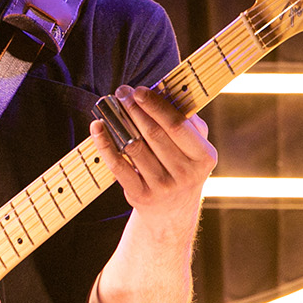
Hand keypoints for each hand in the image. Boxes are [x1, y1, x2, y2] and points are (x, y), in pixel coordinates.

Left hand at [90, 85, 216, 226]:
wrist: (173, 212)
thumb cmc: (182, 166)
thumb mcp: (195, 147)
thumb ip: (186, 120)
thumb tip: (164, 91)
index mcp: (204, 157)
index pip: (177, 126)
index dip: (156, 106)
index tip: (139, 90)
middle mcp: (186, 174)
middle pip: (154, 135)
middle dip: (134, 110)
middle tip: (121, 92)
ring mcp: (163, 187)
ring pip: (135, 148)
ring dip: (118, 123)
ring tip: (108, 106)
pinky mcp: (141, 196)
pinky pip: (118, 167)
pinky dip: (105, 145)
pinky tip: (98, 128)